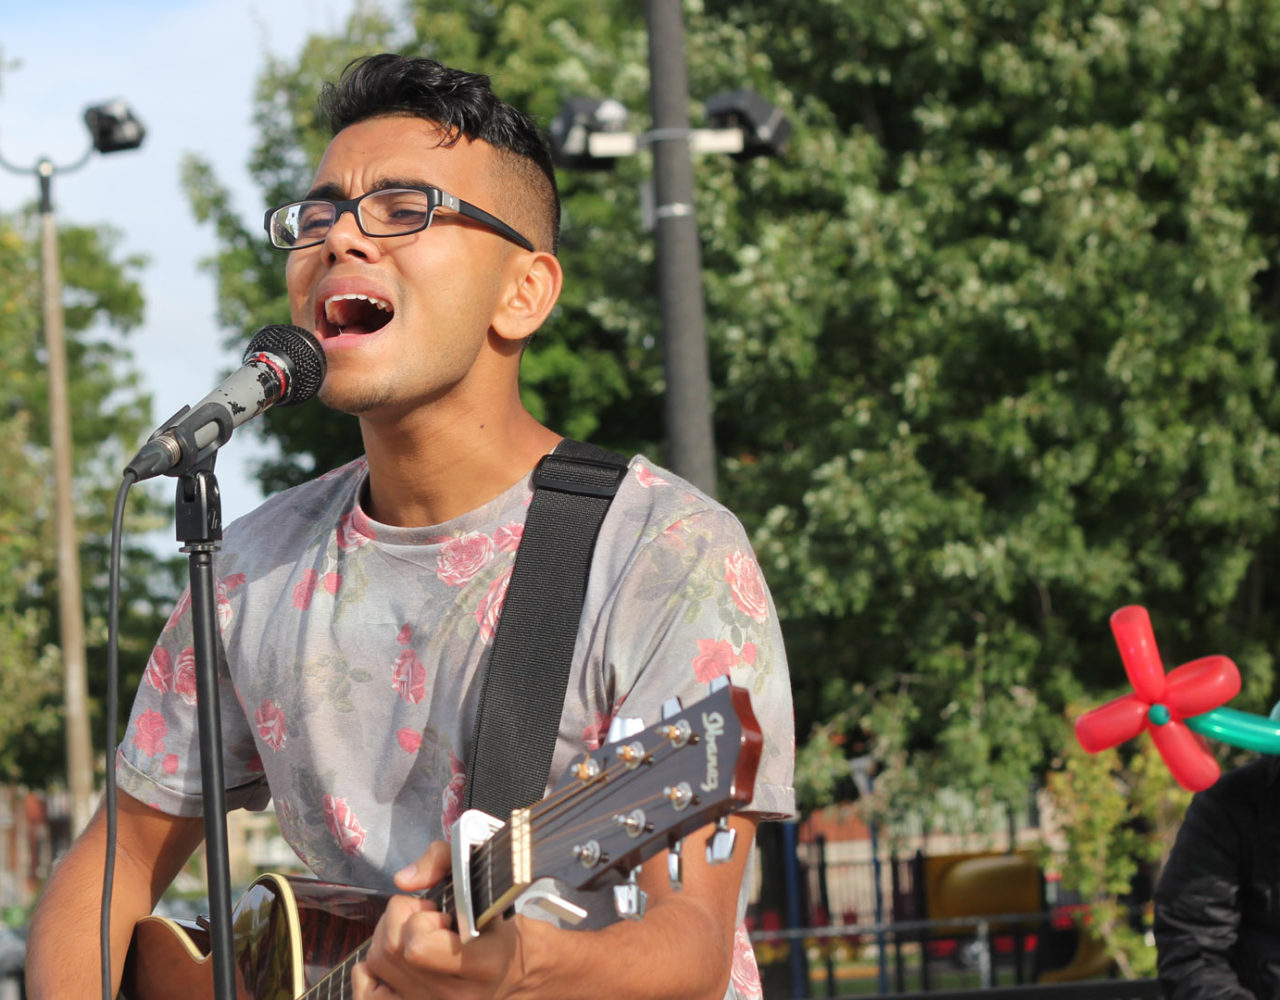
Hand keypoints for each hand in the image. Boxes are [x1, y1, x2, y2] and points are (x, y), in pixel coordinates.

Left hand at [351, 841, 534, 999]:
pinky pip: (368, 996)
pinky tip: (391, 958)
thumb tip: (404, 879)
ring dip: (387, 937)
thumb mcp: (484, 879)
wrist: (516, 970)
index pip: (418, 947)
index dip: (420, 920)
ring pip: (376, 967)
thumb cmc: (499, 922)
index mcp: (482, 964)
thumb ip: (444, 862)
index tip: (440, 913)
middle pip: (392, 953)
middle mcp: (457, 996)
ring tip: (413, 933)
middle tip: (425, 915)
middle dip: (400, 919)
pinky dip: (368, 973)